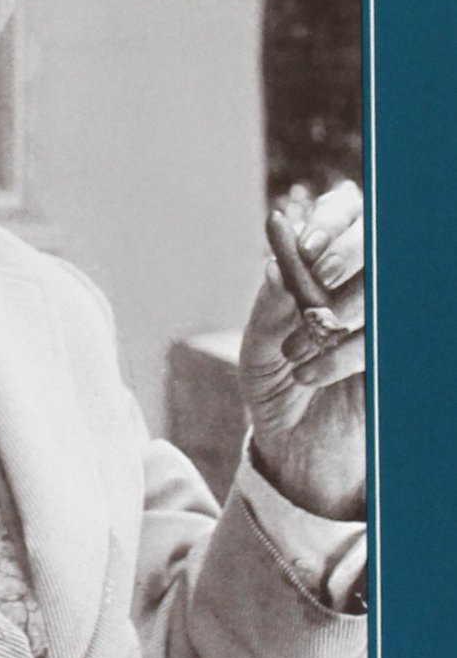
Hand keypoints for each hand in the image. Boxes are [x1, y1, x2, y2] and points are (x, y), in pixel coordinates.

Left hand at [239, 180, 365, 520]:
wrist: (295, 448)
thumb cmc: (275, 385)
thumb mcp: (260, 344)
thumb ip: (272, 303)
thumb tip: (279, 264)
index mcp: (328, 262)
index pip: (347, 209)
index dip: (334, 220)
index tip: (308, 247)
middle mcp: (366, 281)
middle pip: (376, 241)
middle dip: (343, 259)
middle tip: (312, 289)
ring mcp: (386, 316)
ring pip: (380, 288)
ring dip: (337, 313)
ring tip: (294, 350)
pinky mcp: (398, 353)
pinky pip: (383, 337)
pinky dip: (346, 352)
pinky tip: (310, 373)